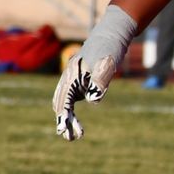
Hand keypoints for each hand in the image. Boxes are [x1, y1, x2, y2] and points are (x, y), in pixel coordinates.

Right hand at [51, 6, 136, 140]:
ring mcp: (74, 79)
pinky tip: (76, 121)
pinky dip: (71, 111)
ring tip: (75, 135)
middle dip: (64, 121)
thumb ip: (100, 83)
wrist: (112, 35)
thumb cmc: (109, 49)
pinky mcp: (81, 80)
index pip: (64, 101)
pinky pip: (72, 98)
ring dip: (67, 118)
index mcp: (71, 76)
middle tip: (71, 138)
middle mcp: (69, 78)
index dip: (64, 117)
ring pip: (65, 102)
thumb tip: (94, 101)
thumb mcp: (106, 65)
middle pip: (61, 103)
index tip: (66, 131)